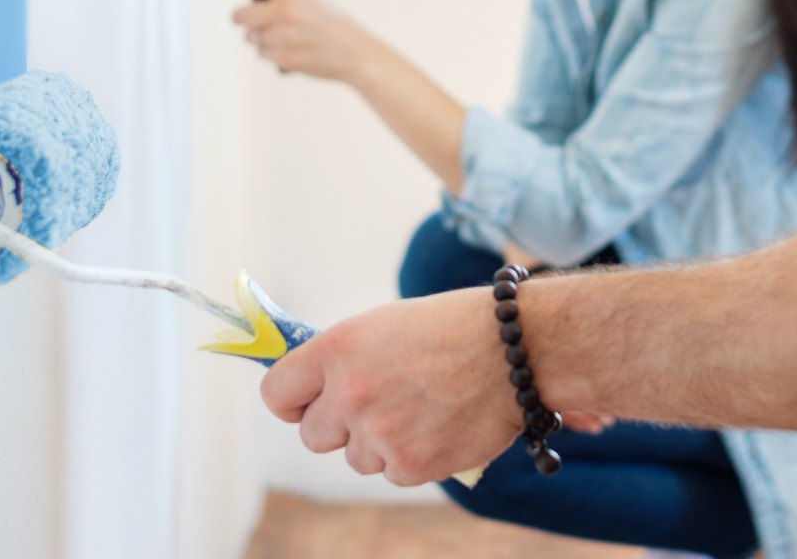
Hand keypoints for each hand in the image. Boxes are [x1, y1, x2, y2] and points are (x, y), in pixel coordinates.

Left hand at [232, 0, 373, 80]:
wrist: (355, 53)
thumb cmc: (333, 23)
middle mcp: (287, 10)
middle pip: (240, 15)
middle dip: (242, 18)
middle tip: (253, 20)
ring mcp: (284, 35)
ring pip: (251, 37)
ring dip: (262, 38)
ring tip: (288, 37)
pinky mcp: (284, 57)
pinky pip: (261, 54)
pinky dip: (272, 53)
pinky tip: (292, 49)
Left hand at [259, 287, 522, 485]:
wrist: (520, 347)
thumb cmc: (460, 327)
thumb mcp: (390, 324)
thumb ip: (348, 357)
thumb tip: (319, 387)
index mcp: (338, 349)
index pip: (276, 393)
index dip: (294, 401)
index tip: (310, 402)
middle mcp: (349, 394)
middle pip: (313, 435)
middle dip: (341, 425)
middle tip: (380, 406)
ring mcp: (379, 434)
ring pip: (357, 457)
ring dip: (383, 442)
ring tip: (426, 409)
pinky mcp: (410, 466)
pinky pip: (394, 472)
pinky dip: (415, 456)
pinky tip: (443, 425)